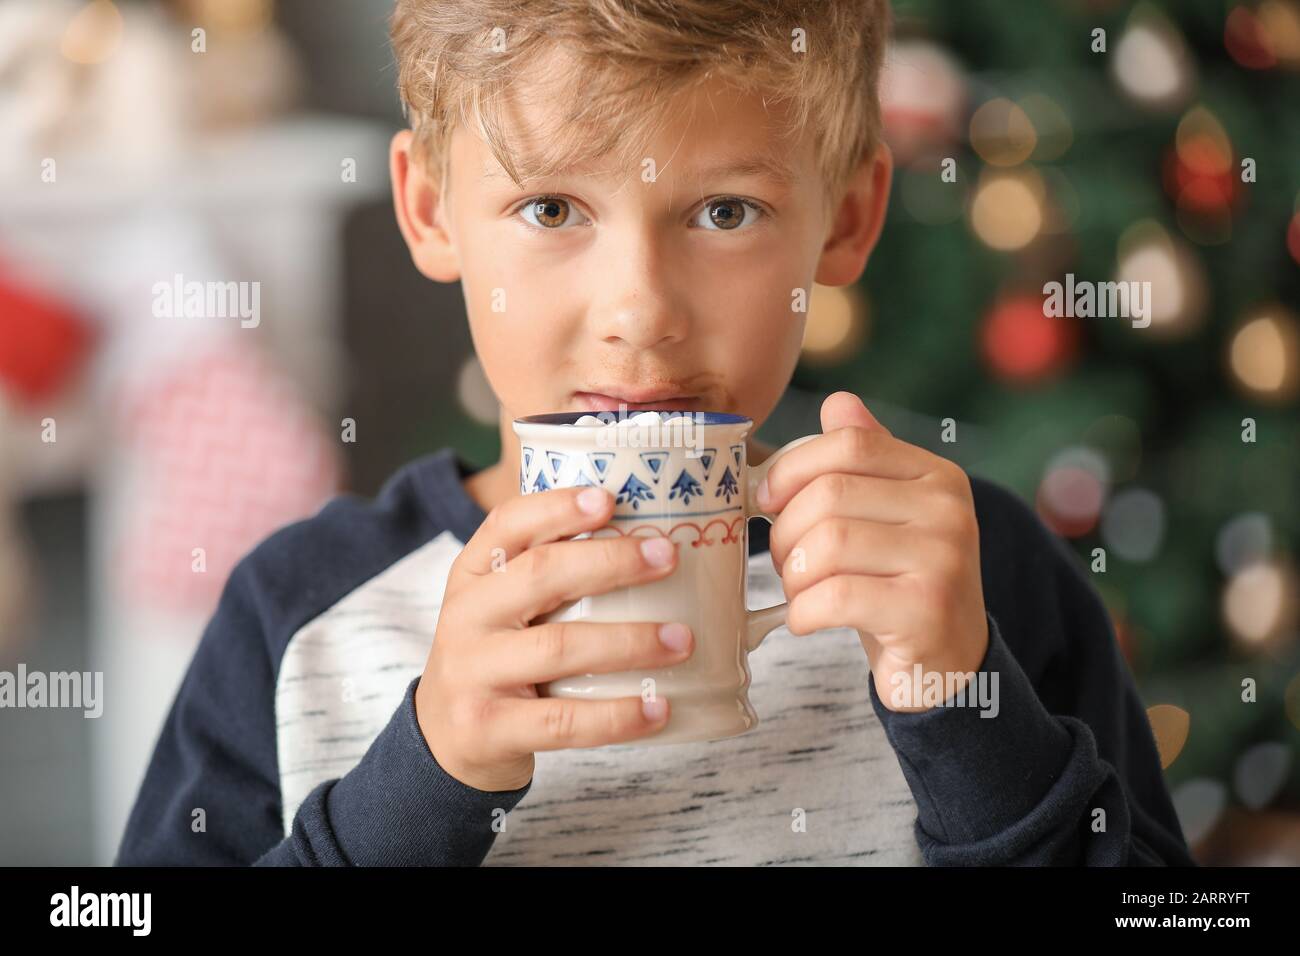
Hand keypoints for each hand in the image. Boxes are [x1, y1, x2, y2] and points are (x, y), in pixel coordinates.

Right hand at [415, 485, 692, 791]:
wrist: (447, 741)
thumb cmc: (500, 659)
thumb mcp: (505, 608)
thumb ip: (552, 576)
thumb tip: (649, 543)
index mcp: (473, 574)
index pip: (507, 525)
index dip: (557, 508)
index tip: (609, 499)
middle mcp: (467, 616)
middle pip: (540, 575)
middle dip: (610, 562)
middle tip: (668, 557)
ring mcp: (472, 674)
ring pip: (558, 647)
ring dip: (629, 641)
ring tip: (681, 640)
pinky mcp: (490, 728)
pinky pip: (564, 721)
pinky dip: (617, 716)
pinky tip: (658, 708)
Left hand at [756, 391, 988, 712]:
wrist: (945, 666)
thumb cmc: (897, 584)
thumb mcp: (887, 517)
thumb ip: (866, 460)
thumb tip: (837, 401)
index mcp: (936, 476)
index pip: (848, 444)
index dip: (792, 468)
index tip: (766, 499)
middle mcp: (948, 509)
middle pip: (830, 496)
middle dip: (785, 532)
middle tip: (782, 561)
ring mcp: (943, 559)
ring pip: (827, 546)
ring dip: (792, 577)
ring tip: (798, 592)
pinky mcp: (926, 610)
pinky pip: (836, 596)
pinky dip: (803, 612)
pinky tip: (807, 619)